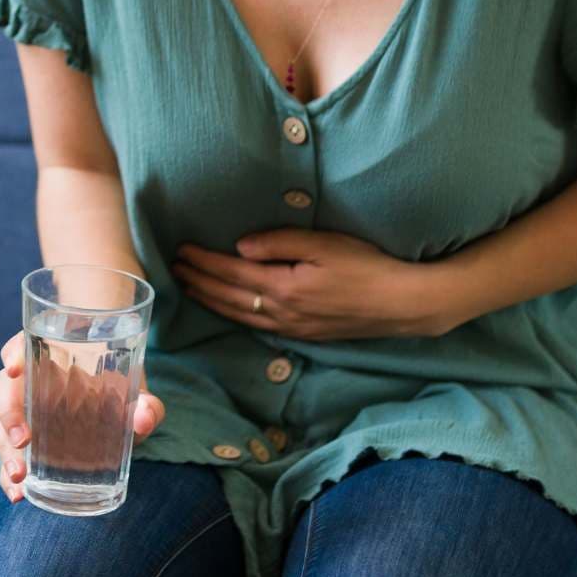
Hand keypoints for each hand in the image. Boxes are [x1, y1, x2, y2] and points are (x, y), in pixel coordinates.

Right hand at [0, 330, 165, 503]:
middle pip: (6, 388)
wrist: (115, 403)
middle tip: (22, 442)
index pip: (24, 344)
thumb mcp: (138, 393)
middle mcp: (31, 378)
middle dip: (9, 415)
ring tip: (18, 478)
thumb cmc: (121, 386)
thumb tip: (144, 419)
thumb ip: (146, 404)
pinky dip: (7, 472)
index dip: (15, 353)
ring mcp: (24, 408)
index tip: (14, 369)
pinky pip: (7, 450)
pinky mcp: (23, 436)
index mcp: (53, 354)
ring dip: (4, 449)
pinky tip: (17, 494)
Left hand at [171, 228, 449, 341]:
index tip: (181, 250)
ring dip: (211, 302)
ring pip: (240, 315)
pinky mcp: (305, 334)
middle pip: (228, 297)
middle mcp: (282, 312)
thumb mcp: (324, 243)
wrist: (402, 303)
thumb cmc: (367, 266)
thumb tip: (240, 247)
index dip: (203, 262)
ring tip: (190, 289)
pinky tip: (230, 311)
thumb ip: (280, 242)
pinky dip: (236, 317)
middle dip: (198, 282)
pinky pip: (258, 326)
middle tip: (173, 270)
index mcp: (283, 287)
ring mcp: (293, 327)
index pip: (231, 273)